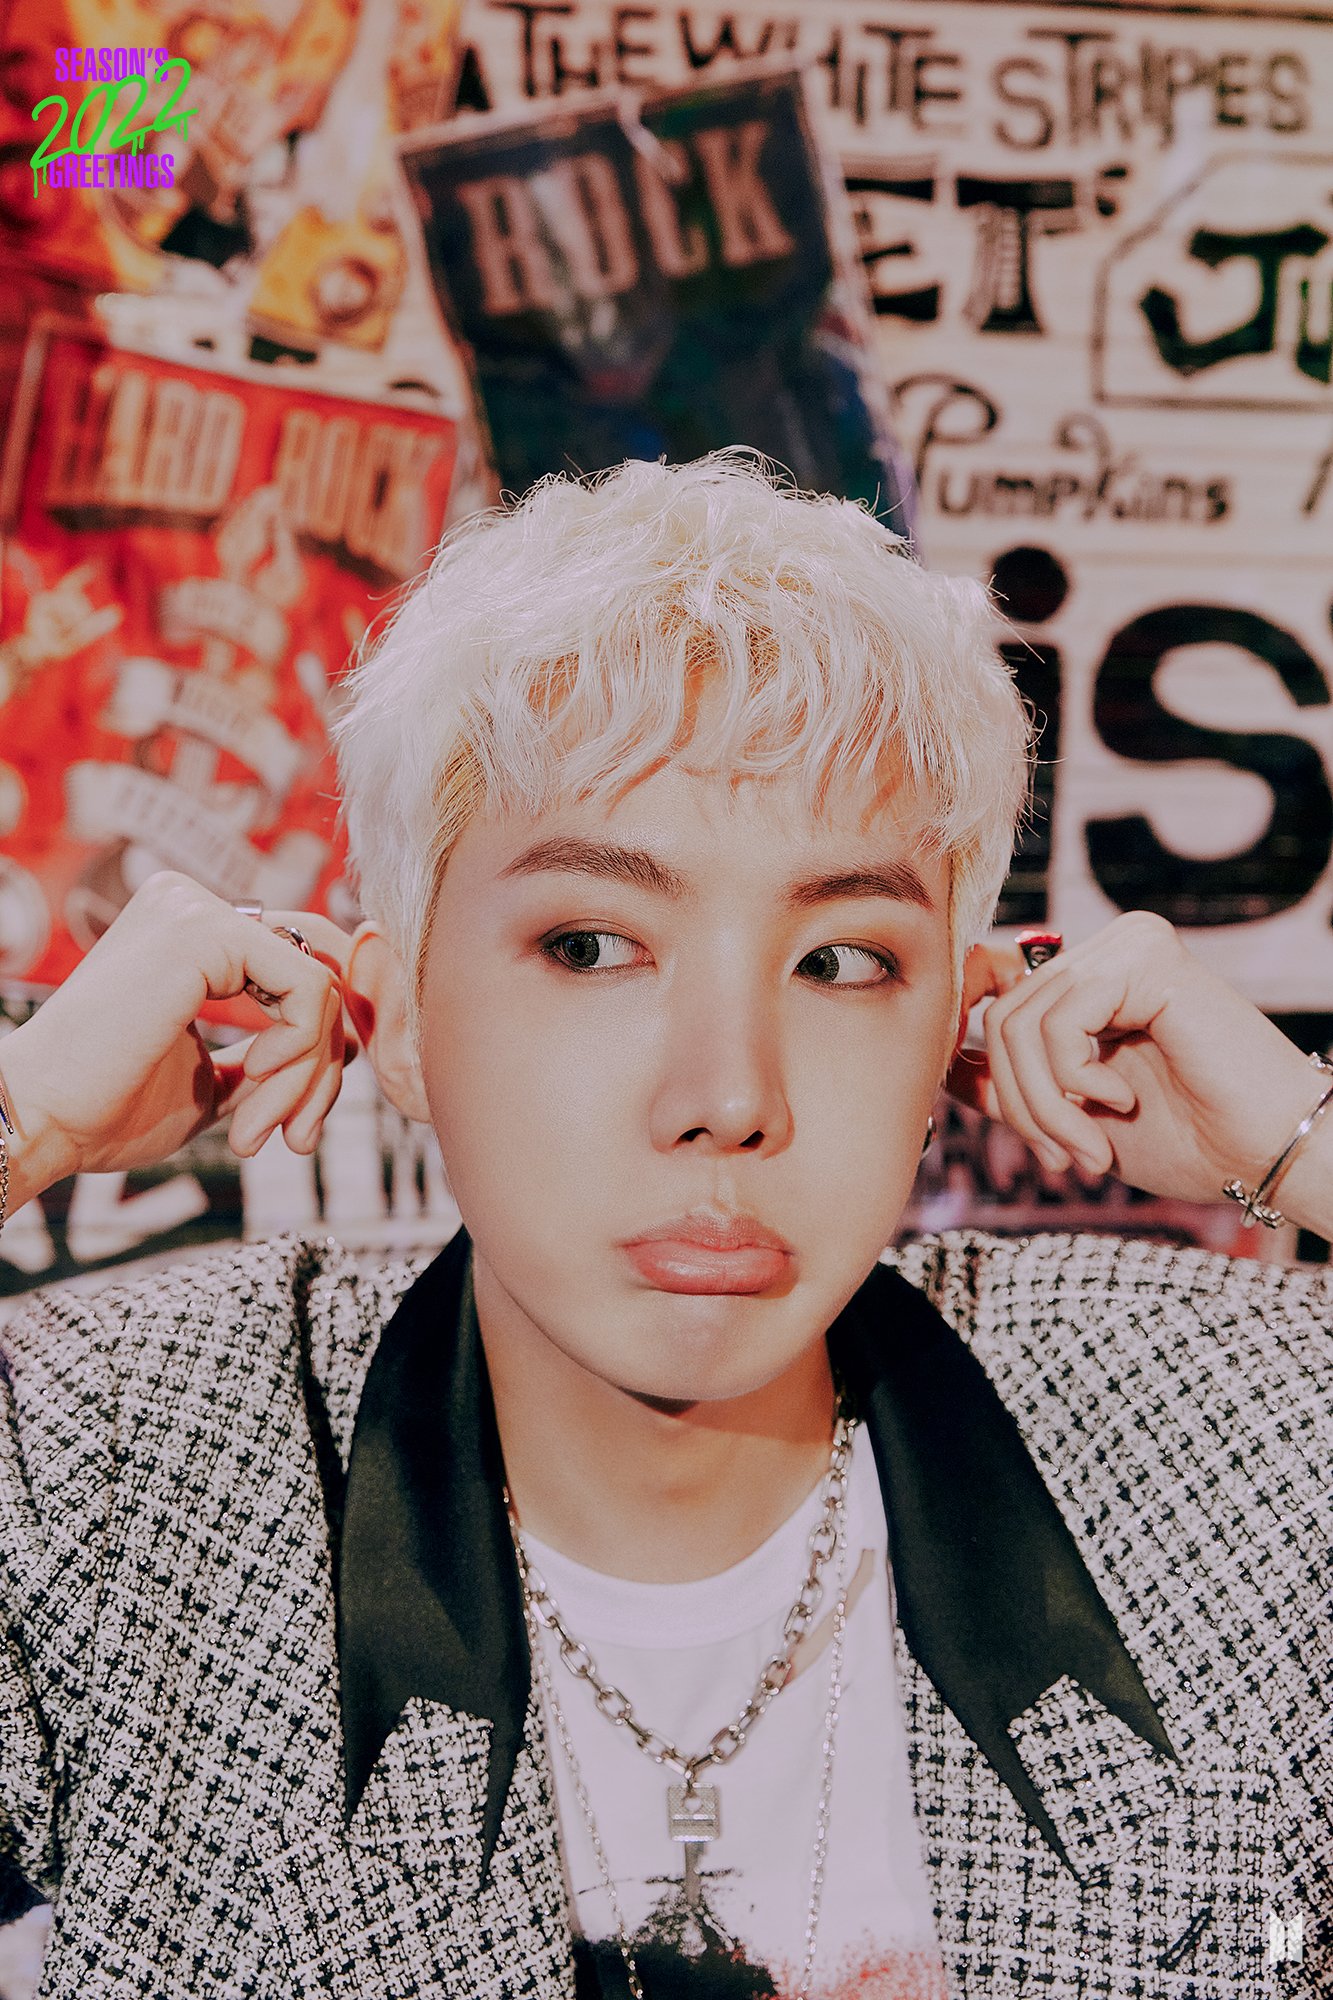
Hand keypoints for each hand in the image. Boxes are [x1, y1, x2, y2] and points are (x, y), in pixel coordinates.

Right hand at [0, 872, 353, 1202]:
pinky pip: (308, 989)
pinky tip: (251, 1089)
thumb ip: (271, 1053)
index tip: (302, 1115)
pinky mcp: (205, 931)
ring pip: (320, 986)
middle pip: (319, 968)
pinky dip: (298, 1055)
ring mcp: (197, 910)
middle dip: (325, 1063)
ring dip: (308, 1075)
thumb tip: (345, 1044)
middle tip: (296, 1136)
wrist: (43, 1121)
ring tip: (261, 1131)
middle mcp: (193, 905)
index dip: (324, 1040)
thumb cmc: (109, 1109)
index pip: (301, 962)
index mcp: (190, 931)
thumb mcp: (213, 1080)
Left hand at [947, 911, 1332, 1227]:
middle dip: (1021, 1105)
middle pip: (1000, 1020)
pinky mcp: (1147, 958)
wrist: (1266, 1156)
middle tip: (1067, 1159)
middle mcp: (1107, 947)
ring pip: (1019, 1025)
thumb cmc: (1186, 1140)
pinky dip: (1074, 1082)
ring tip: (1091, 1150)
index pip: (993, 1002)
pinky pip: (1058, 1022)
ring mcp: (1127, 945)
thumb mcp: (1072, 1115)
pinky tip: (1121, 1101)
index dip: (978, 1060)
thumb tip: (943, 1066)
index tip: (1018, 1128)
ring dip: (1047, 1108)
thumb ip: (1012, 1084)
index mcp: (1091, 977)